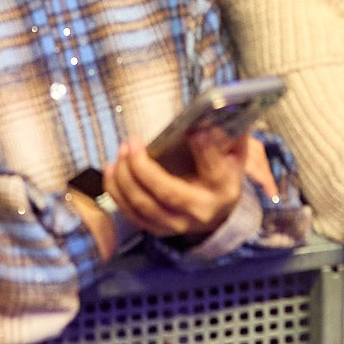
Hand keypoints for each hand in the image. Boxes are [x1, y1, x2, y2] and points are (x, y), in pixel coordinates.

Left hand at [103, 124, 248, 243]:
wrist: (217, 210)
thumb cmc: (220, 172)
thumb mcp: (231, 153)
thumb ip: (227, 135)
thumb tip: (210, 114)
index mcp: (224, 189)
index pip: (215, 171)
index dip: (204, 151)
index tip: (193, 130)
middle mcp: (201, 211)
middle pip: (168, 192)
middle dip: (143, 167)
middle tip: (132, 142)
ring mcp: (178, 224)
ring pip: (144, 205)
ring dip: (125, 177)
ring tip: (121, 151)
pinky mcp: (158, 229)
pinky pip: (131, 214)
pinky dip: (116, 191)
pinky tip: (112, 169)